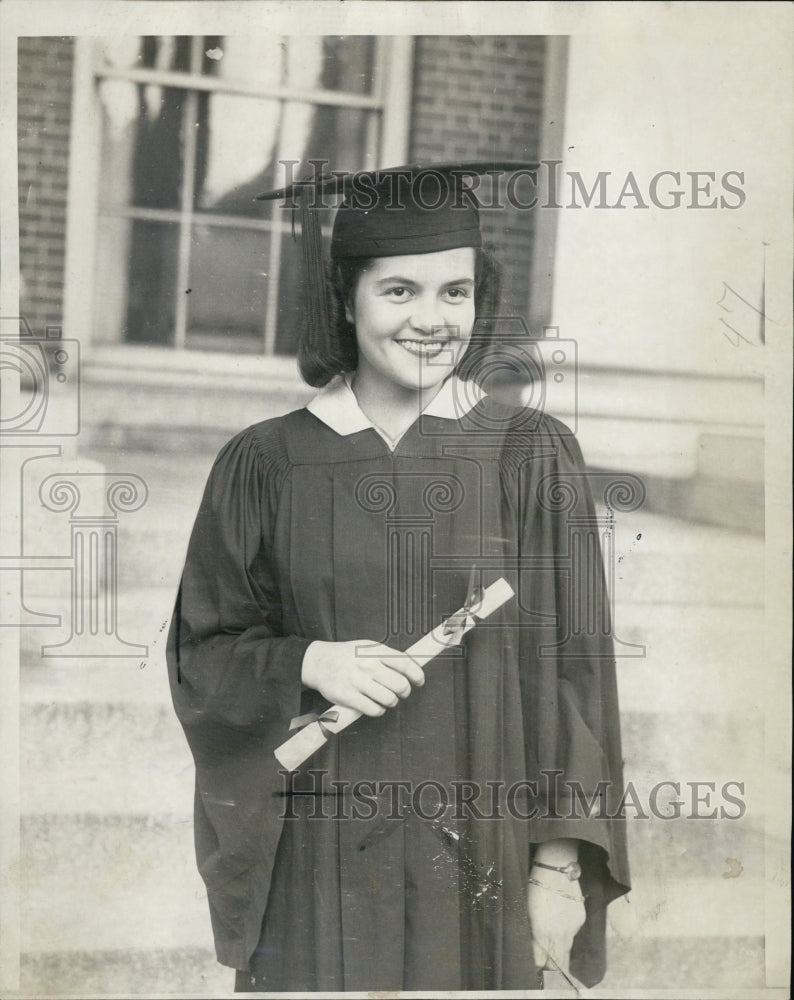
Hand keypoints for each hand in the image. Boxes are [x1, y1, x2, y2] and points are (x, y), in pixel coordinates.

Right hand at [301, 640, 424, 716]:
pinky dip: (378, 710)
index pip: (405, 664)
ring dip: (392, 702)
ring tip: (387, 699)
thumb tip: (411, 667)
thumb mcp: (367, 647)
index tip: (419, 681)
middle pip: (400, 684)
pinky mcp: (348, 697)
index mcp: (375, 651)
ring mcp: (358, 681)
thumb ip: (387, 656)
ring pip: (389, 699)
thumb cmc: (346, 655)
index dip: (417, 675)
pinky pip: (373, 709)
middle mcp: (367, 665)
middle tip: (401, 692)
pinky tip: (375, 706)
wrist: (318, 662)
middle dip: (405, 691)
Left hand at [527, 871, 585, 973]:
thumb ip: (532, 933)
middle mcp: (559, 933)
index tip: (534, 961)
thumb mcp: (528, 910)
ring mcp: (572, 927)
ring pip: (567, 949)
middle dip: (550, 964)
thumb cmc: (536, 886)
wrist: (556, 869)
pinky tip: (560, 922)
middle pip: (558, 963)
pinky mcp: (580, 919)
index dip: (536, 963)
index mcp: (542, 930)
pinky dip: (566, 933)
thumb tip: (534, 950)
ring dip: (559, 950)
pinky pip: (573, 934)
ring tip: (551, 940)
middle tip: (543, 960)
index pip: (541, 962)